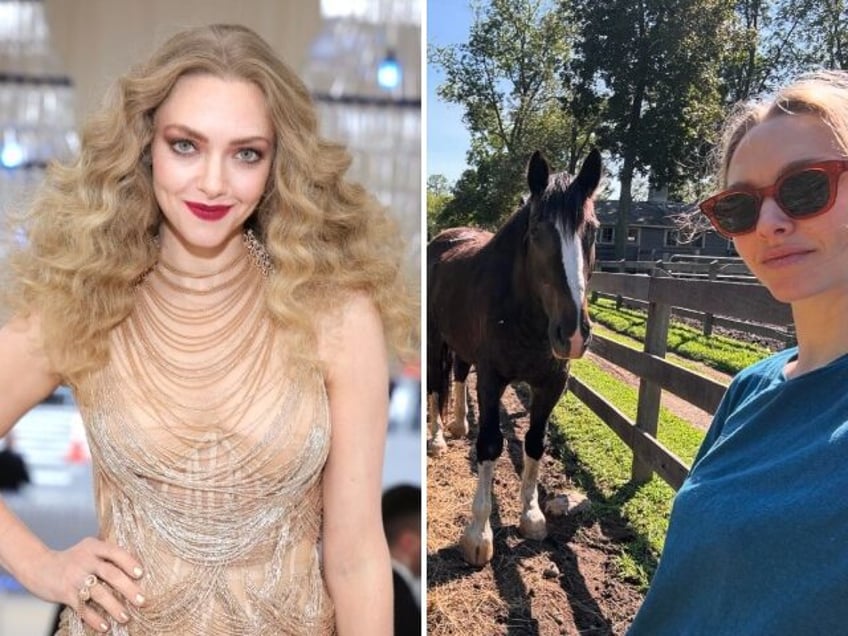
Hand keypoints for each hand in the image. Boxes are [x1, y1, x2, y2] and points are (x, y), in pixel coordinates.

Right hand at [30, 537, 144, 632]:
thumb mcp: (89, 550)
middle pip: (111, 573)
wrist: (38, 566)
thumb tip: (136, 572)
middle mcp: (84, 560)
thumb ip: (107, 556)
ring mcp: (74, 577)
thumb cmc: (72, 560)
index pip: (115, 552)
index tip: (141, 574)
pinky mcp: (64, 593)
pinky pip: (82, 607)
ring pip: (98, 593)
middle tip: (142, 600)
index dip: (129, 563)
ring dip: (113, 606)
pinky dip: (94, 618)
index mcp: (93, 547)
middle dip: (128, 588)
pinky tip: (105, 626)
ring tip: (125, 617)